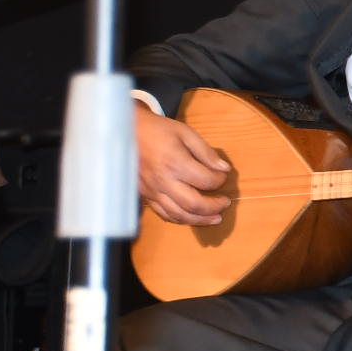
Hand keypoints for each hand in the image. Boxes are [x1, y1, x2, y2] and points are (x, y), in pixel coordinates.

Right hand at [135, 105, 233, 226]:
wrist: (125, 133)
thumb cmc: (158, 130)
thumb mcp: (186, 133)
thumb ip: (206, 152)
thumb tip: (224, 168)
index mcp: (175, 163)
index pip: (206, 181)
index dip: (220, 180)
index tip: (224, 175)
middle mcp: (163, 182)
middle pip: (194, 204)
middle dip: (214, 207)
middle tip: (226, 203)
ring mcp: (152, 191)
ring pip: (179, 215)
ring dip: (200, 220)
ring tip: (215, 218)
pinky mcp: (145, 196)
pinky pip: (164, 214)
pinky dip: (181, 219)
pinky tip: (192, 217)